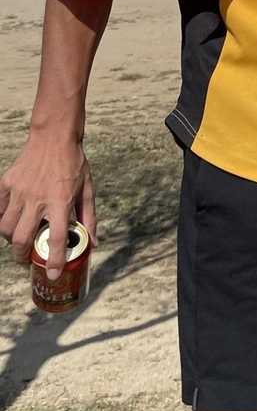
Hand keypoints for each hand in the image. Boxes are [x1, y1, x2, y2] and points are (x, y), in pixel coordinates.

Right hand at [0, 134, 96, 279]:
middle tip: (28, 260)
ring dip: (12, 240)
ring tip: (21, 240)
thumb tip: (93, 242)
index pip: (55, 238)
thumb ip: (89, 217)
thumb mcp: (87, 189)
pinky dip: (4, 221)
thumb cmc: (74, 163)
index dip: (53, 260)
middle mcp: (37, 199)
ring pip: (6, 228)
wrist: (53, 136)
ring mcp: (19, 192)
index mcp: (60, 201)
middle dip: (22, 256)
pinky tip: (13, 222)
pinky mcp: (7, 184)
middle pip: (22, 239)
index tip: (51, 274)